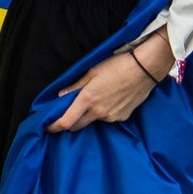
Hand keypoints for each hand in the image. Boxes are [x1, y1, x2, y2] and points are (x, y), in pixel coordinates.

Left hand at [50, 37, 171, 133]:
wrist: (144, 69)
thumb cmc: (117, 66)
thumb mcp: (92, 72)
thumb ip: (75, 86)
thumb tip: (60, 95)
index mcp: (88, 99)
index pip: (66, 121)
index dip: (54, 126)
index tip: (48, 127)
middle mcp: (98, 112)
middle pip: (77, 126)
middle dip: (69, 123)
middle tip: (67, 113)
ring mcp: (111, 117)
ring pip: (93, 121)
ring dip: (89, 115)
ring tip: (96, 98)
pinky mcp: (122, 118)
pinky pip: (107, 119)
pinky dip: (103, 112)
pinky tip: (110, 99)